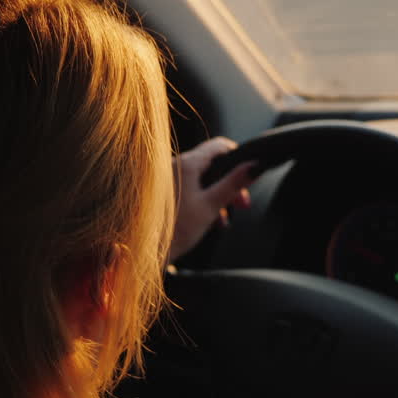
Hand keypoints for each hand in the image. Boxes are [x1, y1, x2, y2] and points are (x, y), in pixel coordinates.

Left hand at [168, 137, 255, 262]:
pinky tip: (207, 219)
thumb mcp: (211, 206)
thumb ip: (234, 184)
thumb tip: (254, 166)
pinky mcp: (162, 191)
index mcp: (186, 163)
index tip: (247, 175)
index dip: (238, 158)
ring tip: (223, 218)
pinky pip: (188, 188)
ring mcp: (165, 177)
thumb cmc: (173, 231)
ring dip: (216, 195)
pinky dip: (201, 199)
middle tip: (242, 203)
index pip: (219, 146)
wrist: (143, 251)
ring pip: (200, 178)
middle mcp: (173, 164)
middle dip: (229, 184)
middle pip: (211, 165)